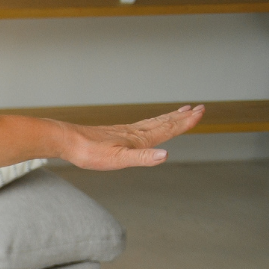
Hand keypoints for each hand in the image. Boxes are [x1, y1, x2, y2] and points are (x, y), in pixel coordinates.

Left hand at [60, 104, 204, 169]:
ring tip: (182, 111)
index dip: (185, 123)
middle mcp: (135, 133)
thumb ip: (142, 157)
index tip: (200, 113)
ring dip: (170, 117)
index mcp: (139, 139)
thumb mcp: (118, 159)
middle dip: (182, 117)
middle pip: (164, 123)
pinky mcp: (117, 134)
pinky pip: (142, 126)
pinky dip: (153, 122)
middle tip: (199, 108)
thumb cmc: (90, 153)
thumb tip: (166, 155)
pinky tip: (150, 124)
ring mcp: (126, 132)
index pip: (168, 129)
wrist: (68, 142)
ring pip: (154, 123)